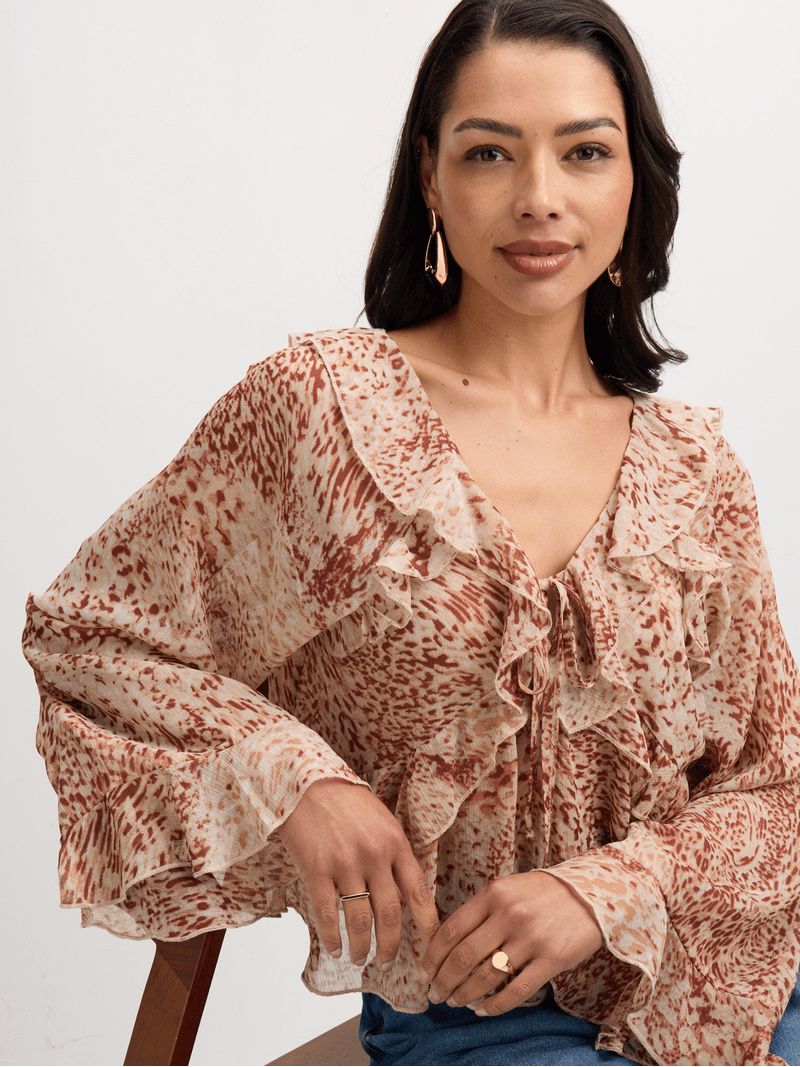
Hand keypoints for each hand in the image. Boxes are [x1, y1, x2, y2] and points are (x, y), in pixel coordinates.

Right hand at [276, 778, 439, 970]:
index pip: (419, 892)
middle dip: (391, 945)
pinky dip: (333, 938)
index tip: (432, 946)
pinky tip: (335, 949)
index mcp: (395, 843)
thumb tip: (406, 893)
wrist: (307, 783)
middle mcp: (374, 856)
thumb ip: (395, 854)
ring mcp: (345, 863)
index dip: (428, 925)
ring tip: (360, 958)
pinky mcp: (316, 869)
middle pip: (390, 914)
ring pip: (360, 920)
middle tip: (388, 962)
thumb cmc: (346, 802)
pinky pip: (328, 914)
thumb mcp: (382, 821)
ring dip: (362, 947)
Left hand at [418, 871, 603, 1014]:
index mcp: (493, 894)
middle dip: (443, 981)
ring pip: (486, 976)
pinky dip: (495, 1006)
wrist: (592, 893)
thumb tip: (449, 943)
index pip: (452, 929)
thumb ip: (482, 911)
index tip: (424, 972)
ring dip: (465, 995)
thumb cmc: (543, 893)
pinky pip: (516, 991)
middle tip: (435, 995)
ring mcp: (531, 937)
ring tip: (455, 1003)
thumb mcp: (508, 889)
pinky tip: (483, 1011)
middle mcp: (509, 914)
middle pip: (464, 957)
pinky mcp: (552, 959)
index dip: (433, 955)